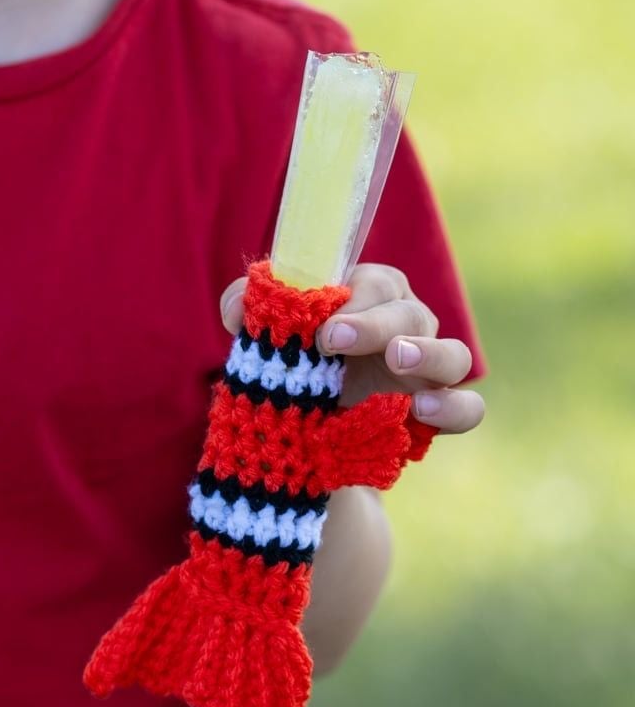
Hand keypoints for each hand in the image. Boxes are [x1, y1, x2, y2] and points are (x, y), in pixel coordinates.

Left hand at [219, 264, 484, 434]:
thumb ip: (245, 307)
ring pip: (453, 354)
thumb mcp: (265, 332)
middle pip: (410, 313)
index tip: (320, 328)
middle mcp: (408, 323)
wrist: (309, 423)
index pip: (375, 282)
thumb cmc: (295, 357)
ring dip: (428, 355)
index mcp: (370, 293)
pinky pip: (468, 407)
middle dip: (374, 325)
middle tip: (333, 341)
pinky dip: (454, 408)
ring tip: (397, 362)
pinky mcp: (438, 410)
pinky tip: (422, 412)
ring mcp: (429, 367)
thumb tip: (238, 310)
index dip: (352, 299)